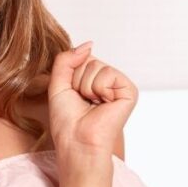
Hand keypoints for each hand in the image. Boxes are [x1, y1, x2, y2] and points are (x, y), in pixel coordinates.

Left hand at [46, 41, 137, 159]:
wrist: (77, 142)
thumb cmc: (67, 121)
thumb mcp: (58, 84)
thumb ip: (67, 59)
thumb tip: (89, 44)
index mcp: (94, 81)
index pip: (80, 58)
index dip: (70, 77)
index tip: (73, 97)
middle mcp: (108, 82)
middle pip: (88, 59)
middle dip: (77, 80)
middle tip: (83, 102)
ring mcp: (120, 86)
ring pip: (95, 65)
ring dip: (86, 86)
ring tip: (92, 105)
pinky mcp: (129, 91)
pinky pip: (108, 73)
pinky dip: (99, 89)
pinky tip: (103, 104)